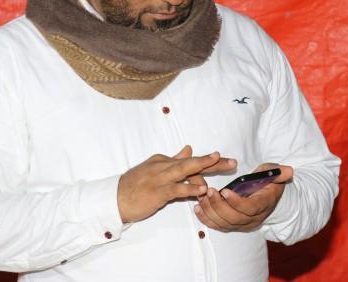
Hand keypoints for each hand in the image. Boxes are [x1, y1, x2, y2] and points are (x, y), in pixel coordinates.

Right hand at [118, 145, 236, 222]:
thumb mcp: (154, 169)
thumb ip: (173, 160)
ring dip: (202, 165)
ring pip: (185, 169)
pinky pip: (176, 189)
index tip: (224, 159)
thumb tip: (189, 149)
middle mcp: (163, 166)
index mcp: (164, 161)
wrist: (115, 198)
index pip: (190, 160)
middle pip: (192, 161)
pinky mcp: (157, 192)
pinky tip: (201, 190)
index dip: (209, 161)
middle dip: (212, 161)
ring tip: (218, 162)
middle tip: (231, 160)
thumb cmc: (135, 186)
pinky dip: (189, 188)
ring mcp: (160, 178)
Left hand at [194, 163, 292, 231]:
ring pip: (224, 223)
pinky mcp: (233, 225)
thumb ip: (279, 172)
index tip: (225, 191)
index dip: (236, 202)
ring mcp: (242, 224)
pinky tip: (198, 208)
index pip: (249, 208)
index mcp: (263, 205)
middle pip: (234, 218)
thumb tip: (289, 171)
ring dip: (210, 212)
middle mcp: (253, 218)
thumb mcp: (275, 174)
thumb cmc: (268, 182)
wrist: (267, 197)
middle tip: (208, 192)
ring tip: (201, 198)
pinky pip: (218, 226)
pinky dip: (207, 218)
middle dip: (219, 206)